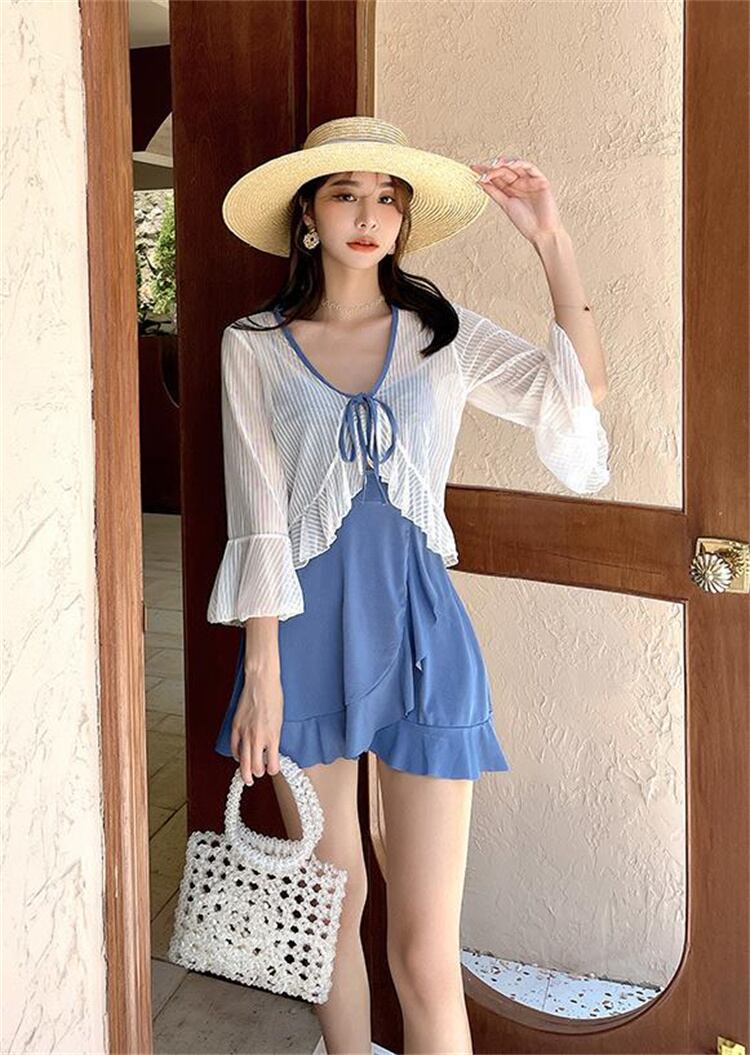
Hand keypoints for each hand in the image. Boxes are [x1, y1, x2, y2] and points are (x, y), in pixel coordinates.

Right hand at [230, 670, 283, 784]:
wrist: (261, 682)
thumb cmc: (274, 697)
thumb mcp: (280, 721)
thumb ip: (274, 737)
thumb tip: (271, 749)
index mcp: (273, 737)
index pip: (273, 765)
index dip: (273, 770)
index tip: (272, 769)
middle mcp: (259, 738)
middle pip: (256, 767)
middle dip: (258, 774)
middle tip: (258, 775)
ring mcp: (245, 733)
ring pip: (243, 761)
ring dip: (245, 771)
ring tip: (247, 776)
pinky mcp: (236, 727)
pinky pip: (234, 747)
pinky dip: (236, 755)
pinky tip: (239, 757)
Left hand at [469, 154, 564, 244]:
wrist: (541, 232)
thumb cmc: (526, 223)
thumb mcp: (505, 205)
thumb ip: (494, 192)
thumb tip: (479, 181)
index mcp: (511, 190)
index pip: (496, 177)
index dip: (485, 172)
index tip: (473, 168)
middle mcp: (520, 183)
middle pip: (504, 171)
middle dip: (492, 169)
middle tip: (482, 171)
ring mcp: (530, 181)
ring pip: (516, 166)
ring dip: (504, 164)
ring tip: (493, 165)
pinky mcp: (540, 180)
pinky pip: (530, 168)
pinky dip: (520, 164)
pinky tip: (509, 164)